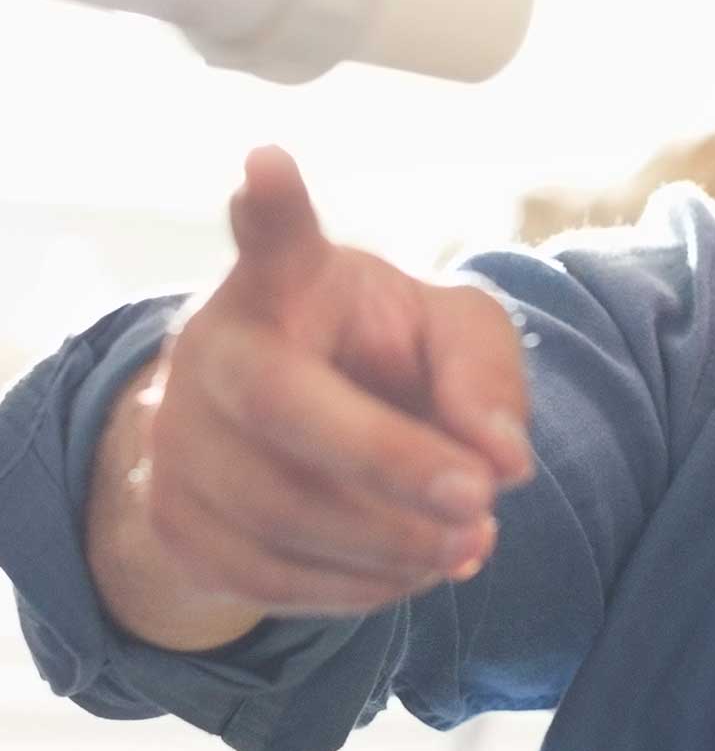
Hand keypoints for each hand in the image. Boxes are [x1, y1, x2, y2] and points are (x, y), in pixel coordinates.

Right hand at [90, 147, 533, 640]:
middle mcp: (213, 349)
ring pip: (280, 513)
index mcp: (284, 282)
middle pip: (286, 408)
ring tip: (470, 543)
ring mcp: (178, 439)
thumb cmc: (380, 361)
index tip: (267, 163)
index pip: (275, 238)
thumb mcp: (451, 337)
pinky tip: (412, 569)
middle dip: (391, 463)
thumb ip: (486, 376)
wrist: (285, 438)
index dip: (271, 207)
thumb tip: (503, 463)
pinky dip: (358, 587)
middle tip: (483, 501)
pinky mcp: (174, 522)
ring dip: (393, 543)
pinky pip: (270, 579)